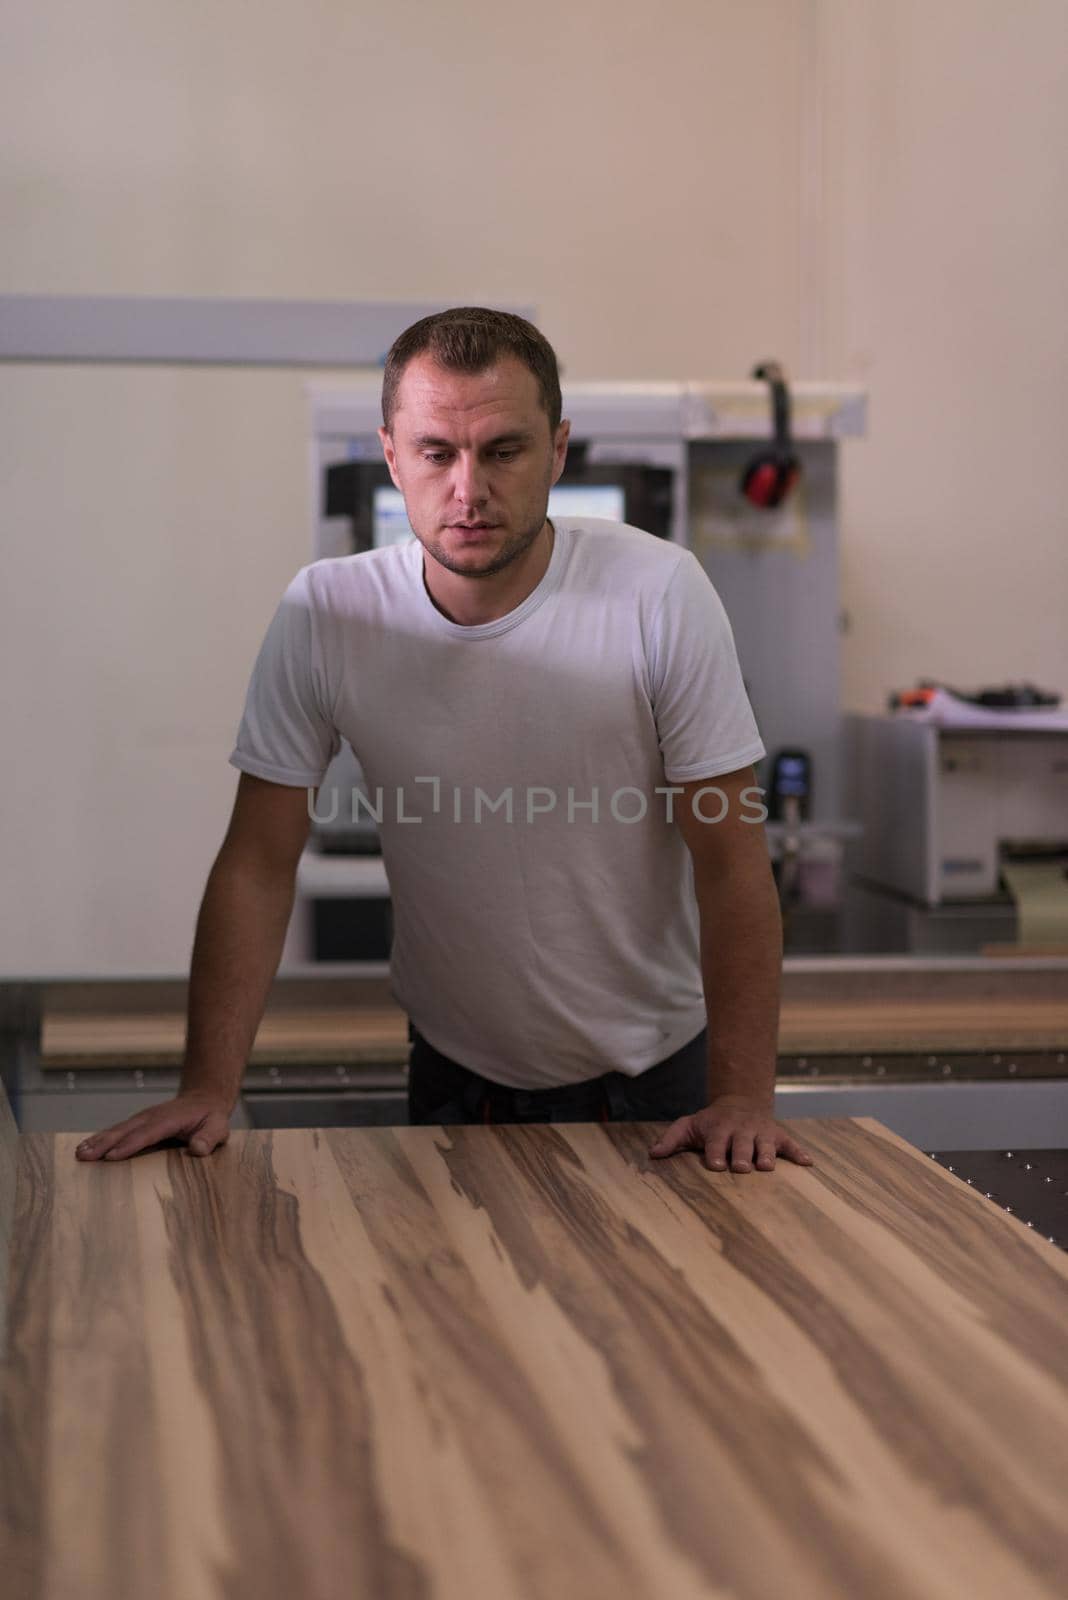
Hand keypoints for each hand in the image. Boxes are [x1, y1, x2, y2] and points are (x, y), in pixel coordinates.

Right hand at [74, 1092, 232, 1162]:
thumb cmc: (210, 1117)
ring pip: (117, 1130)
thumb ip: (209, 1137)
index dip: (130, 1145)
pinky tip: (86, 1148)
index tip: (112, 1157)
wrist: (204, 1099)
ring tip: (79, 1154)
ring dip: (97, 1142)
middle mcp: (152, 1117)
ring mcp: (142, 1119)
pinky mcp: (137, 1123)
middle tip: (84, 1157)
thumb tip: (198, 1149)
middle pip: (125, 1131)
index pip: (148, 1134)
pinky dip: (100, 1139)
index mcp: (169, 1120)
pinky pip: (117, 1131)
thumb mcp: (218, 1127)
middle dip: (104, 1144)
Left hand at [648, 1095, 813, 1171]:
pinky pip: (790, 1144)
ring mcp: (761, 1132)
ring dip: (766, 1154)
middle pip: (742, 1144)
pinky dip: (799, 1153)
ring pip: (765, 1144)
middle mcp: (741, 1130)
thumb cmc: (711, 1122)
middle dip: (741, 1155)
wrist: (739, 1101)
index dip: (715, 1153)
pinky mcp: (778, 1135)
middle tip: (741, 1167)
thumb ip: (672, 1139)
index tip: (715, 1164)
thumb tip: (653, 1154)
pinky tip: (808, 1163)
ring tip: (766, 1166)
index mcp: (719, 1129)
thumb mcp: (689, 1125)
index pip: (716, 1142)